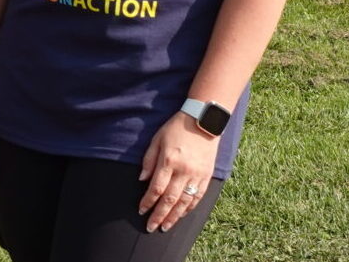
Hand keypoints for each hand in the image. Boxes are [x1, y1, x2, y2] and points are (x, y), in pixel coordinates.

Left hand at [137, 114, 220, 232]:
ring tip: (165, 227)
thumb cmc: (176, 128)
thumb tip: (142, 180)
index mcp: (169, 161)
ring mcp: (197, 175)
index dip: (148, 202)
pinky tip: (181, 215)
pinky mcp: (207, 176)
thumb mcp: (157, 139)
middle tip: (151, 227)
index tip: (141, 211)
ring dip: (174, 217)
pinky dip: (189, 208)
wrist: (203, 121)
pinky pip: (198, 197)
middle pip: (170, 200)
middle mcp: (184, 171)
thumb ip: (148, 160)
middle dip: (159, 215)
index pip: (156, 188)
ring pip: (184, 202)